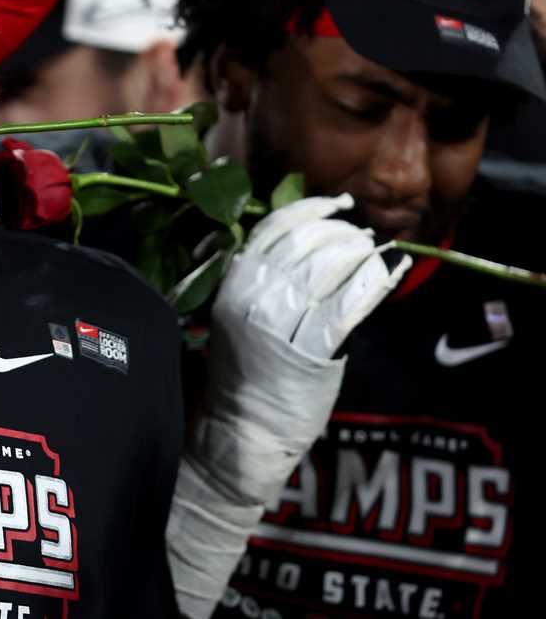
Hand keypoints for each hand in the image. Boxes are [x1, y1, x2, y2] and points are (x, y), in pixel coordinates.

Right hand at [213, 193, 411, 359]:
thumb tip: (308, 241)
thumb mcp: (236, 313)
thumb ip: (262, 279)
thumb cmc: (243, 369)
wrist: (244, 424)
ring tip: (375, 251)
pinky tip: (395, 267)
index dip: (310, 210)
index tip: (337, 205)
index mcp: (234, 283)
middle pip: (306, 242)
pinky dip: (379, 278)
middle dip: (342, 232)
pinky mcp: (313, 348)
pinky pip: (353, 301)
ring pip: (331, 265)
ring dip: (362, 252)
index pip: (273, 228)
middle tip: (361, 236)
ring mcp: (284, 321)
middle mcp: (255, 296)